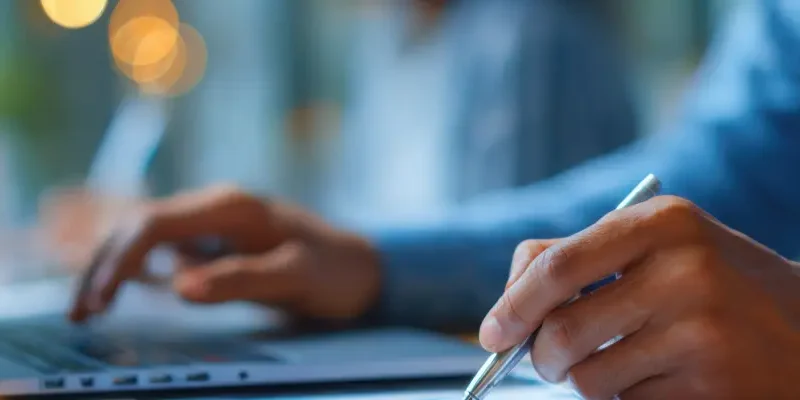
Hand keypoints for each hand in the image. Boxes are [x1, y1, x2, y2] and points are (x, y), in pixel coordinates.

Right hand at [69, 185, 380, 323]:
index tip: (100, 301)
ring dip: (111, 267)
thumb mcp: (296, 277)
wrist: (359, 266)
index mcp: (230, 206)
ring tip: (88, 310)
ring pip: (143, 237)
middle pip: (138, 226)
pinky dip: (134, 270)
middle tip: (82, 314)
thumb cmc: (334, 269)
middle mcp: (215, 206)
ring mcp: (212, 222)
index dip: (119, 259)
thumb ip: (240, 280)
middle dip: (103, 266)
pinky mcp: (214, 241)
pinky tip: (120, 293)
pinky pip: (161, 250)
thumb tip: (178, 289)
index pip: (154, 223)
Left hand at [479, 196, 799, 398]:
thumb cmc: (710, 284)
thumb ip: (579, 259)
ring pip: (589, 380)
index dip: (512, 306)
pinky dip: (626, 399)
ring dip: (585, 382)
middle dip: (541, 357)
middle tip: (547, 362)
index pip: (556, 266)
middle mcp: (685, 270)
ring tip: (620, 365)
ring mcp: (703, 331)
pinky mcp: (715, 384)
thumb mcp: (656, 245)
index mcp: (662, 223)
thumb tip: (504, 310)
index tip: (490, 335)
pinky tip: (660, 379)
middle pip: (562, 332)